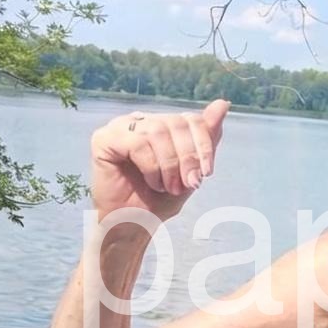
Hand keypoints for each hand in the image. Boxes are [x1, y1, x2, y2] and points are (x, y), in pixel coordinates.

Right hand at [90, 100, 229, 221]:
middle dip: (189, 158)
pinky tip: (152, 182)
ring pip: (158, 132)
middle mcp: (142, 121)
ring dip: (170, 165)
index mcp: (163, 124)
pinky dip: (151, 166)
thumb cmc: (161, 199)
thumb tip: (223, 103)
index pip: (192, 119)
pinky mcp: (104, 138)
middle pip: (176, 123)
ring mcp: (121, 127)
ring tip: (168, 186)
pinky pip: (137, 143)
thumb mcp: (193, 169)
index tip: (207, 173)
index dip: (204, 145)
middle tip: (189, 184)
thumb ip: (207, 137)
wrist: (135, 224)